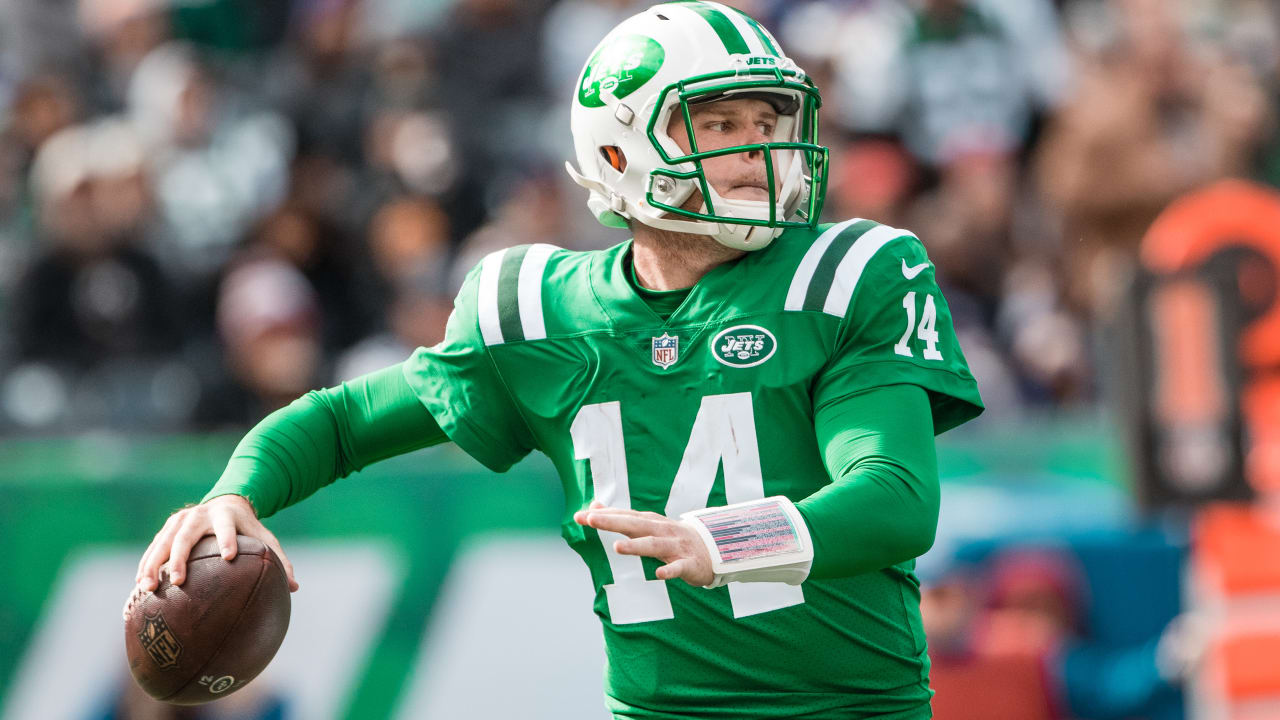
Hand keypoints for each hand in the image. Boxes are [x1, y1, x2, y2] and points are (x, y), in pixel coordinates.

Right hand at [134, 494, 298, 593]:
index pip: (227, 527)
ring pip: (162, 543)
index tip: (229, 557)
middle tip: (179, 581)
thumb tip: (294, 587)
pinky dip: (145, 567)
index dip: (227, 539)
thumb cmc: (248, 528)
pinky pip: (152, 549)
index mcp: (226, 516)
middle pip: (186, 536)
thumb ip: (279, 559)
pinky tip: (139, 590)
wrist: (226, 503)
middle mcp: (199, 515)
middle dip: (181, 558)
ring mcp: (179, 521)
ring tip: (148, 588)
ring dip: (153, 564)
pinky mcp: (166, 529)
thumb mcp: (264, 537)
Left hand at [573, 500, 713, 586]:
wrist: (712, 549)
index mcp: (650, 522)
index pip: (624, 516)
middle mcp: (661, 531)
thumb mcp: (647, 524)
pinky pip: (678, 567)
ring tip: (617, 547)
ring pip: (654, 545)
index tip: (580, 516)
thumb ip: (620, 517)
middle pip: (635, 525)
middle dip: (614, 522)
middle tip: (591, 519)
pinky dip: (670, 570)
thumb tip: (594, 506)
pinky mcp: (689, 563)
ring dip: (636, 546)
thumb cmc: (672, 537)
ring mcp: (676, 547)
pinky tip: (659, 575)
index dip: (603, 515)